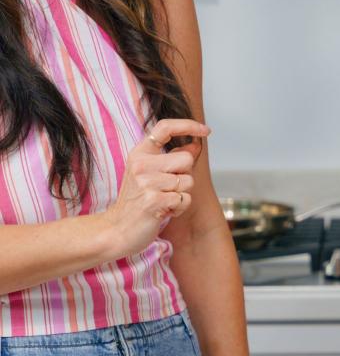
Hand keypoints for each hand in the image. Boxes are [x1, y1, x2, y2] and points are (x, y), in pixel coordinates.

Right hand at [100, 119, 209, 258]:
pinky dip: (180, 207)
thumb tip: (195, 145)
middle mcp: (141, 164)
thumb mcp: (151, 174)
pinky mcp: (153, 201)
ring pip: (188, 180)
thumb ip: (173, 158)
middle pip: (186, 158)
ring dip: (181, 194)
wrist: (117, 230)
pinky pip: (185, 199)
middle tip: (167, 188)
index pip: (165, 127)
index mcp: (139, 153)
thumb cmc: (137, 200)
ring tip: (163, 200)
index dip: (189, 125)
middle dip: (185, 175)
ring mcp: (146, 182)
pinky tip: (164, 211)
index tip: (206, 130)